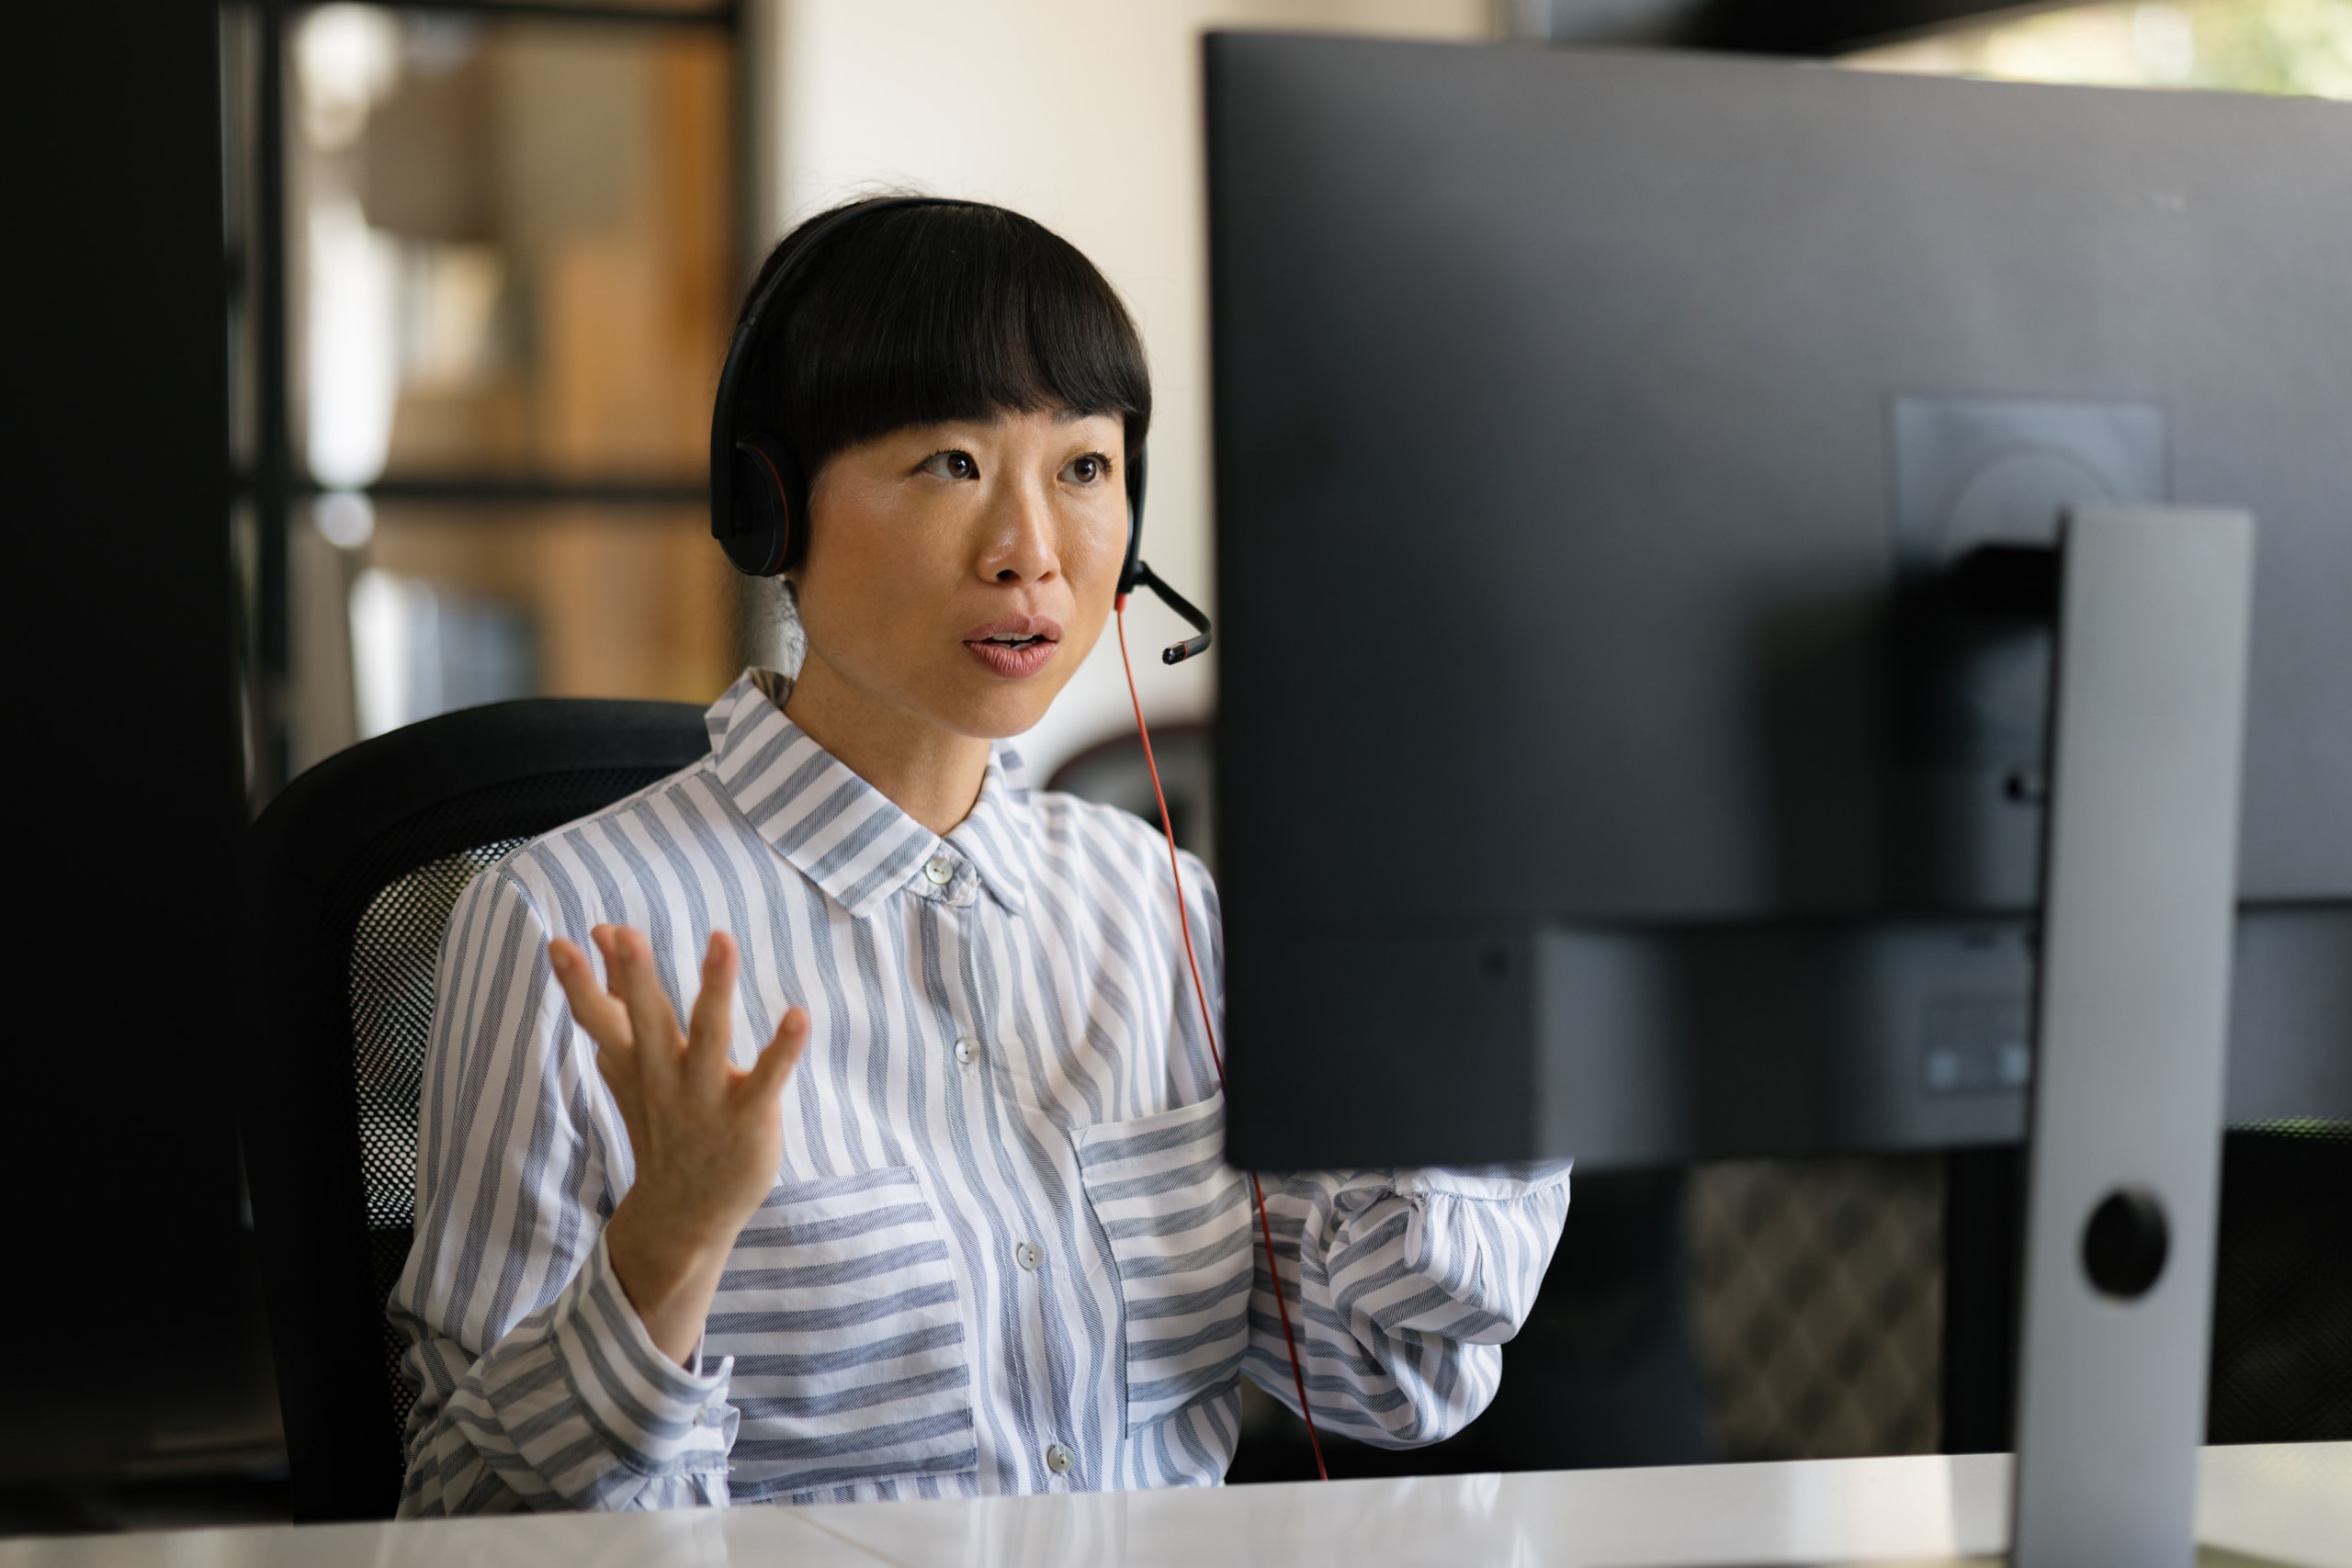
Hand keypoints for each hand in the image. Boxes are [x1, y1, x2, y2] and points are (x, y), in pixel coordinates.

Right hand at [548, 926, 808, 1364]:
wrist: (685, 1212)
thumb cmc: (662, 1121)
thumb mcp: (631, 1065)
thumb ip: (619, 1001)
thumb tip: (603, 935)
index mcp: (638, 1062)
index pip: (601, 1017)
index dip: (579, 982)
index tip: (559, 942)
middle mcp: (667, 1076)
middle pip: (648, 1020)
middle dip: (636, 979)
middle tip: (623, 935)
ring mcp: (707, 1097)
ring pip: (710, 1035)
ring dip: (715, 988)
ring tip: (721, 940)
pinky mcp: (749, 1116)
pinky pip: (768, 1077)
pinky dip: (782, 1048)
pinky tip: (799, 1016)